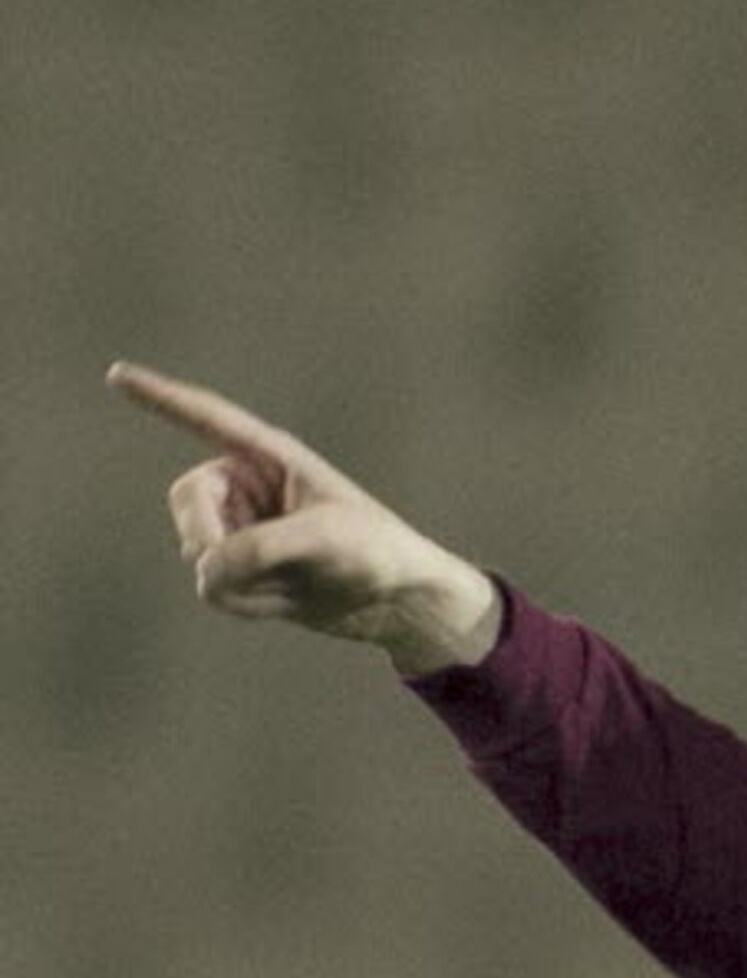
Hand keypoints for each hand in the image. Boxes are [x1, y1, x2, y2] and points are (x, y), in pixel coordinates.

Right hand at [113, 361, 501, 674]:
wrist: (399, 602)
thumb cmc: (376, 552)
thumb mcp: (324, 540)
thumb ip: (258, 548)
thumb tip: (204, 570)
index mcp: (272, 457)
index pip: (207, 419)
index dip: (161, 397)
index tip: (116, 374)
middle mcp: (249, 487)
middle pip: (186, 501)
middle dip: (209, 537)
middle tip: (248, 564)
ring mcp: (242, 529)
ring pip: (197, 553)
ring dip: (242, 580)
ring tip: (297, 581)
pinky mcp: (243, 569)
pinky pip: (213, 587)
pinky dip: (247, 602)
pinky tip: (289, 600)